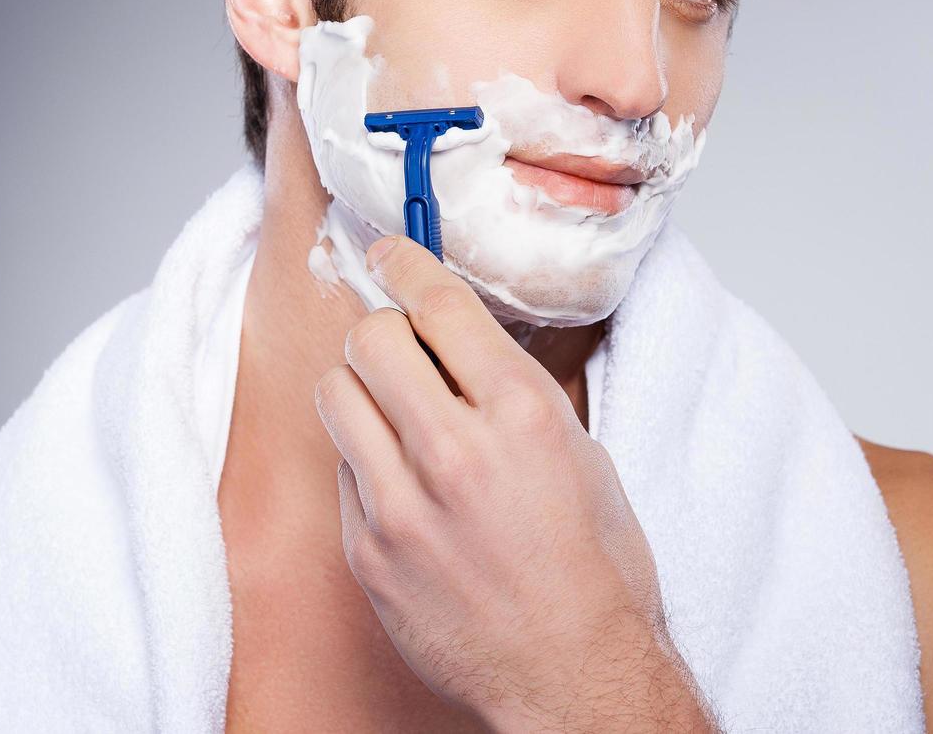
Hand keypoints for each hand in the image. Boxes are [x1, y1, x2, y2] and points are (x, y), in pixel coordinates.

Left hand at [313, 235, 716, 730]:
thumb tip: (462, 346)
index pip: (439, 304)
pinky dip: (366, 464)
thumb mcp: (582, 456)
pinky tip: (405, 489)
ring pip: (336, 395)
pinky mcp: (369, 554)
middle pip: (371, 338)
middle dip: (384, 330)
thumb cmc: (596, 571)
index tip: (391, 253)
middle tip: (400, 346)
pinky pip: (342, 472)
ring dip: (363, 390)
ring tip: (395, 415)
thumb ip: (515, 394)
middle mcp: (454, 453)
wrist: (574, 678)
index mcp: (521, 416)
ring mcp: (402, 507)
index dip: (408, 264)